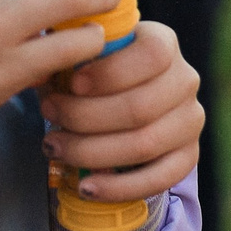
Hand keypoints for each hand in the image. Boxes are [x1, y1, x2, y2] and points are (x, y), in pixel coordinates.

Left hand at [40, 20, 202, 202]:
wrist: (120, 100)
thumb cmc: (91, 71)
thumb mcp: (83, 51)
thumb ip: (68, 52)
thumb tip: (40, 73)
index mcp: (163, 43)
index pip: (151, 55)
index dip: (110, 73)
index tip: (72, 84)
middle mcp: (185, 80)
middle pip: (140, 107)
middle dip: (85, 116)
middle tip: (48, 114)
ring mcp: (190, 120)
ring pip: (145, 144)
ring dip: (92, 151)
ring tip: (54, 147)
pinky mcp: (188, 156)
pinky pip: (160, 179)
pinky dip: (119, 187)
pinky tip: (86, 187)